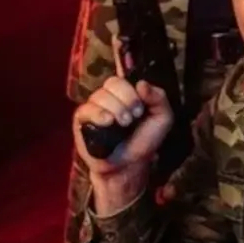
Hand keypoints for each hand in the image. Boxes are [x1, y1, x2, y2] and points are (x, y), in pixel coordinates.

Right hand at [73, 77, 173, 213]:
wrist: (129, 164)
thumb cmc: (144, 139)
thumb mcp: (162, 117)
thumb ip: (158, 98)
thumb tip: (141, 83)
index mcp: (126, 93)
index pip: (124, 78)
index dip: (132, 91)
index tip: (141, 109)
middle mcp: (108, 97)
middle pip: (112, 83)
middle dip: (126, 99)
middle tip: (132, 118)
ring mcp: (93, 108)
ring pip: (100, 95)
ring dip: (115, 109)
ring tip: (123, 124)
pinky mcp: (81, 121)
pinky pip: (85, 109)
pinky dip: (98, 113)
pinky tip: (107, 122)